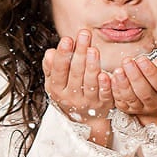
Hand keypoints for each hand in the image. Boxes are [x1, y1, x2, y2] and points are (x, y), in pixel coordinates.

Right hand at [43, 30, 114, 147]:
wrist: (86, 120)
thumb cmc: (69, 95)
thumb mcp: (55, 84)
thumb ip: (51, 68)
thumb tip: (50, 53)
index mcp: (57, 89)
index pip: (59, 70)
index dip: (63, 55)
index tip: (67, 39)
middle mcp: (71, 97)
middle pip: (75, 73)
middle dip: (80, 52)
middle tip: (84, 35)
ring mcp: (88, 101)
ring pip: (89, 82)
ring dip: (92, 65)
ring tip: (93, 49)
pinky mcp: (103, 104)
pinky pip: (104, 94)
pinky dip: (105, 84)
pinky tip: (106, 74)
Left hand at [111, 52, 156, 125]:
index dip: (150, 72)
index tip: (142, 59)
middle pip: (145, 93)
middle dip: (135, 76)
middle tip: (127, 61)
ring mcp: (143, 108)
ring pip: (132, 99)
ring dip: (123, 84)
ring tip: (118, 70)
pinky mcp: (130, 109)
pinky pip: (122, 102)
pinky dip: (116, 91)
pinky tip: (113, 79)